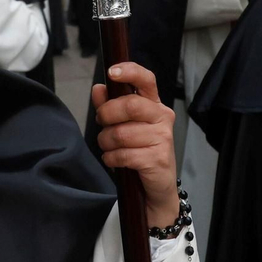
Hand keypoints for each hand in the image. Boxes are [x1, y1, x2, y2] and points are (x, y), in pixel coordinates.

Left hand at [90, 62, 178, 227]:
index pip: (147, 80)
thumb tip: (99, 88)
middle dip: (107, 115)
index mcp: (154, 105)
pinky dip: (111, 159)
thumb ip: (110, 106)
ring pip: (121, 133)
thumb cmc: (139, 152)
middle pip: (130, 105)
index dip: (129, 72)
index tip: (112, 72)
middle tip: (102, 125)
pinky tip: (115, 161)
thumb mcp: (123, 126)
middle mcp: (162, 118)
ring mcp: (163, 138)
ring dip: (106, 143)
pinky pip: (123, 154)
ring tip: (109, 148)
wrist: (156, 188)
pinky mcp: (158, 158)